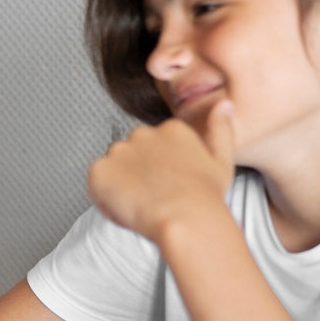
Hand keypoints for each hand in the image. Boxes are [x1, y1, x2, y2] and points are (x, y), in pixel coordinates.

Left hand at [86, 101, 236, 242]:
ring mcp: (119, 151)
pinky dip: (106, 197)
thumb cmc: (206, 196)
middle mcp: (142, 133)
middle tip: (155, 197)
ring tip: (143, 205)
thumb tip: (222, 103)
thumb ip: (220, 128)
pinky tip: (128, 209)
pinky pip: (97, 183)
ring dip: (122, 184)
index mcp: (170, 129)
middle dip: (138, 173)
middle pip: (132, 154)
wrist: (186, 217)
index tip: (170, 186)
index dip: (160, 170)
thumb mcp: (222, 159)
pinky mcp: (100, 170)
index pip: (155, 145)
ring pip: (114, 168)